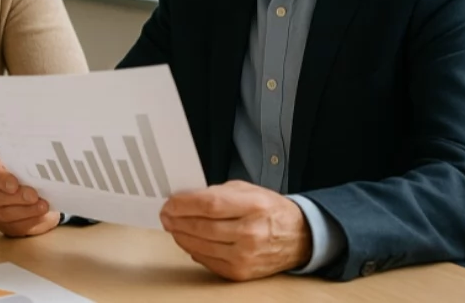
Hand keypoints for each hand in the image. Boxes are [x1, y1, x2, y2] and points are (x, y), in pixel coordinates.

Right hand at [0, 155, 59, 236]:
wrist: (33, 190)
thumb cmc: (26, 173)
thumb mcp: (26, 163)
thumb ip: (28, 163)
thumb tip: (40, 166)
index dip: (1, 179)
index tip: (14, 184)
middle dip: (17, 198)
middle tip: (34, 196)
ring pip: (6, 215)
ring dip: (27, 211)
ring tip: (43, 206)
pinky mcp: (6, 227)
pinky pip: (18, 227)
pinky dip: (33, 221)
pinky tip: (44, 215)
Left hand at [160, 180, 310, 280]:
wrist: (299, 237)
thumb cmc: (270, 211)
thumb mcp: (247, 190)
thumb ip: (217, 193)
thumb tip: (184, 200)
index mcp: (254, 206)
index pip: (209, 205)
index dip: (183, 204)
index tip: (169, 202)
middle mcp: (251, 233)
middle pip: (201, 227)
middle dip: (176, 220)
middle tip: (165, 214)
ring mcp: (246, 256)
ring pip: (200, 246)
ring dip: (180, 235)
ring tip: (172, 226)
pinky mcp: (241, 272)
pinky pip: (207, 261)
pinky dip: (193, 250)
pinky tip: (188, 240)